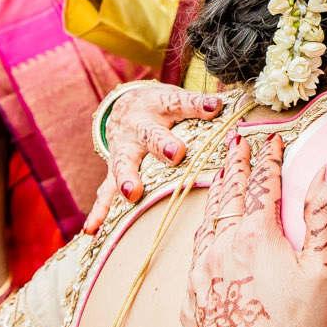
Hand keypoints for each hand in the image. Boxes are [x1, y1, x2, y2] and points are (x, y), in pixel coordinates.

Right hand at [82, 84, 226, 229]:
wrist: (123, 107)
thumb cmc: (162, 108)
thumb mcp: (178, 98)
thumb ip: (203, 104)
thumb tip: (235, 104)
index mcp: (159, 106)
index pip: (180, 103)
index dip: (198, 105)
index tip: (215, 107)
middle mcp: (139, 127)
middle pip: (151, 135)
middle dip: (163, 145)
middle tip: (177, 154)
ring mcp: (124, 150)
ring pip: (124, 164)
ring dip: (128, 178)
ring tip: (133, 192)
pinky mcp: (113, 171)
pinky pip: (105, 192)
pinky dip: (99, 211)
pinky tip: (92, 228)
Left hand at [182, 134, 326, 326]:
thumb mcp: (323, 272)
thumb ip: (325, 216)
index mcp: (256, 236)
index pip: (262, 185)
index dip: (269, 158)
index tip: (271, 138)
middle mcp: (221, 248)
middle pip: (228, 196)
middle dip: (235, 166)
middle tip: (236, 143)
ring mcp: (201, 276)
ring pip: (206, 223)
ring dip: (216, 196)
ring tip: (220, 179)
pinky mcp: (191, 304)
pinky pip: (194, 256)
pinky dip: (202, 235)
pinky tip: (205, 239)